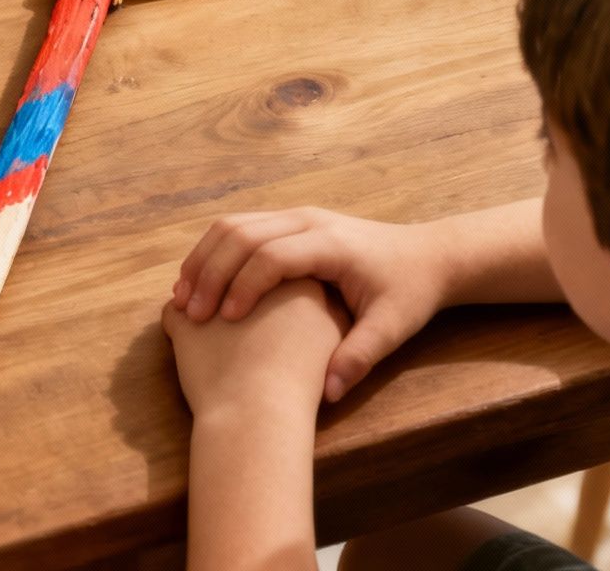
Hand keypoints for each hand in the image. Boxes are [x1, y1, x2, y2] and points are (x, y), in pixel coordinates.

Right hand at [173, 209, 449, 402]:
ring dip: (204, 259)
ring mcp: (296, 216)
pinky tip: (200, 284)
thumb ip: (359, 358)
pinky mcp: (289, 222)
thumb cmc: (409, 293)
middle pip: (242, 233)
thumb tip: (328, 394)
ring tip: (182, 298)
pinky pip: (240, 228)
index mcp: (331, 244)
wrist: (428, 257)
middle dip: (210, 272)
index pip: (272, 255)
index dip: (242, 286)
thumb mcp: (393, 328)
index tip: (223, 321)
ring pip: (233, 225)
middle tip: (188, 312)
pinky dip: (213, 253)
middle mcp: (309, 221)